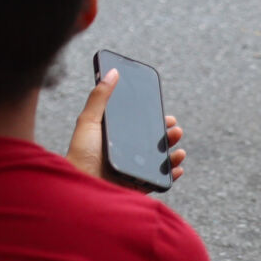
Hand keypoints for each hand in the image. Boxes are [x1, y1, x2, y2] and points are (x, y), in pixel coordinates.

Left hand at [66, 68, 186, 188]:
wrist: (81, 185)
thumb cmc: (80, 152)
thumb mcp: (89, 120)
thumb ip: (100, 97)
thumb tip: (113, 72)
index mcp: (114, 137)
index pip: (138, 126)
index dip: (153, 119)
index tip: (164, 112)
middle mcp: (125, 154)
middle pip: (152, 142)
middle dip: (167, 134)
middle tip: (174, 128)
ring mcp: (134, 171)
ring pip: (160, 161)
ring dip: (173, 153)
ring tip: (179, 148)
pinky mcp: (139, 187)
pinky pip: (161, 182)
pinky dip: (171, 174)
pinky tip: (178, 167)